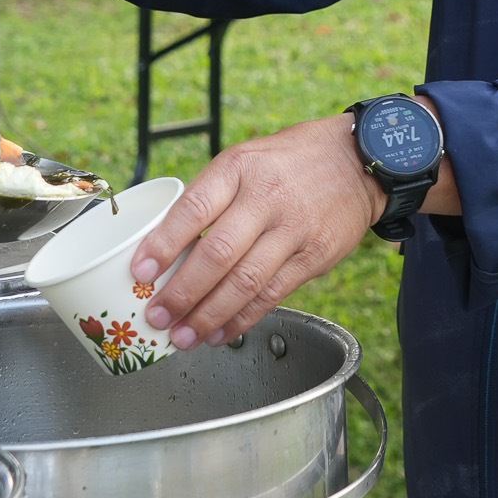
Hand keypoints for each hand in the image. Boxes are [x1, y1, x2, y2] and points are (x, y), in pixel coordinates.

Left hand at [130, 116, 387, 349]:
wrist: (358, 161)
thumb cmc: (287, 162)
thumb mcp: (244, 160)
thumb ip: (208, 197)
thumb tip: (160, 246)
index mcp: (238, 168)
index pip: (193, 209)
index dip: (163, 244)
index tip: (140, 273)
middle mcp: (266, 198)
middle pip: (218, 254)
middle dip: (182, 292)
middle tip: (156, 317)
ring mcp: (293, 229)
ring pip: (245, 282)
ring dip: (209, 315)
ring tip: (183, 337)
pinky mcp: (314, 257)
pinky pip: (272, 294)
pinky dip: (243, 318)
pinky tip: (220, 333)